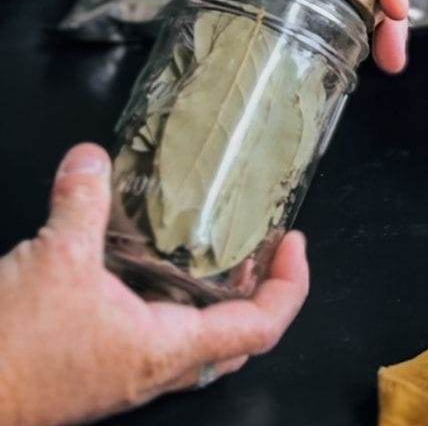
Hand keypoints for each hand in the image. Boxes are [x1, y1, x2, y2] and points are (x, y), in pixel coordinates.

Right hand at [0, 144, 308, 425]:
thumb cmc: (17, 351)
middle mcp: (157, 368)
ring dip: (220, 298)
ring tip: (220, 248)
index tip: (295, 243)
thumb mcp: (55, 258)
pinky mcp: (103, 367)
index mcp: (166, 348)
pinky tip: (150, 267)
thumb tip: (91, 157)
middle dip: (262, 291)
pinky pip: (159, 335)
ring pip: (200, 341)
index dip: (290, 285)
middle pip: (238, 339)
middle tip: (264, 246)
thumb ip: (82, 200)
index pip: (259, 327)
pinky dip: (173, 301)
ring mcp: (130, 373)